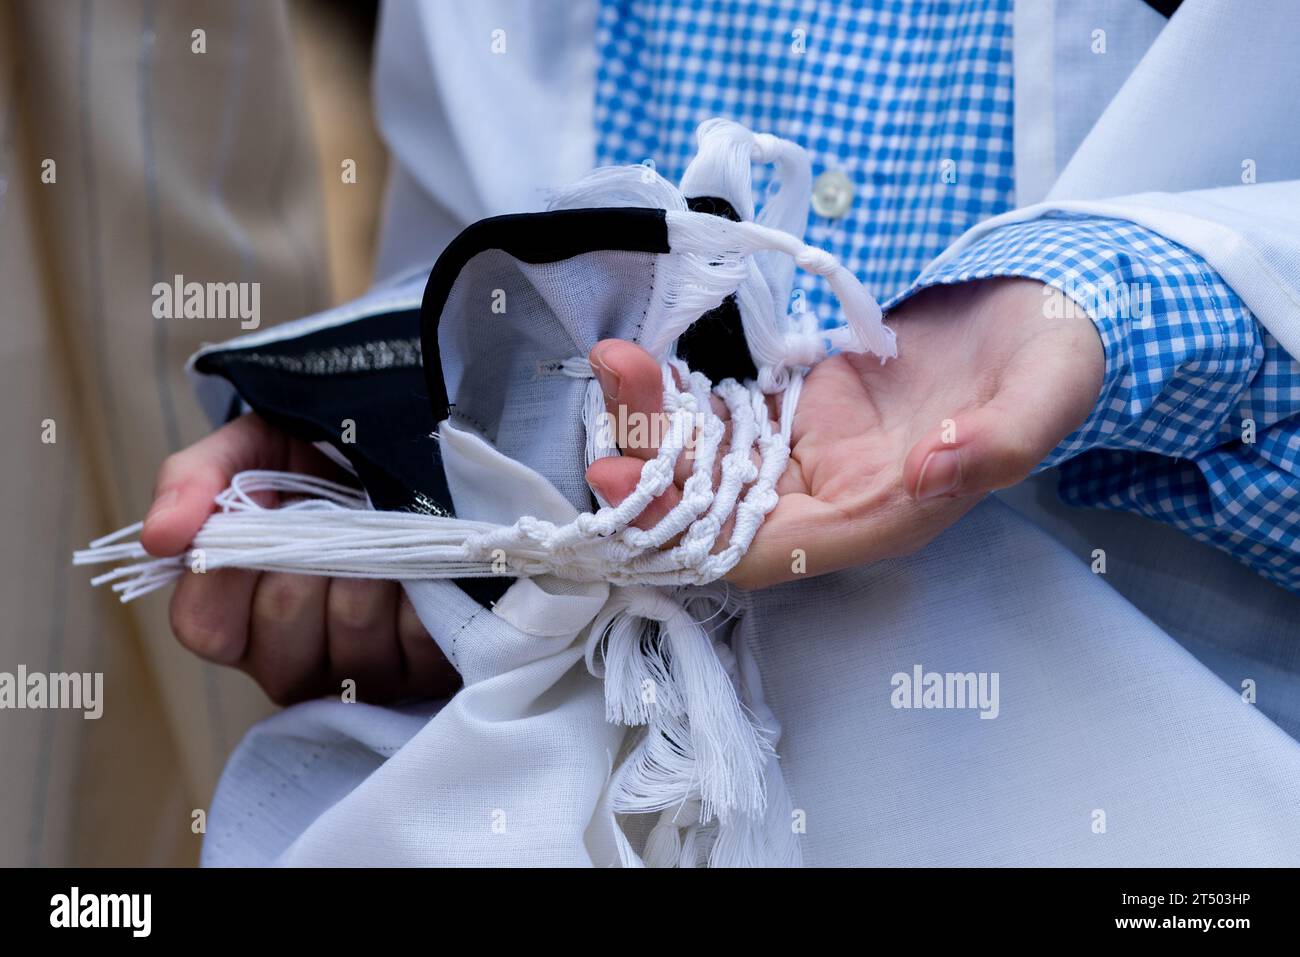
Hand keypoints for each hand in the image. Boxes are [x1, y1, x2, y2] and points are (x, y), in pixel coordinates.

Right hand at [141, 413, 458, 705]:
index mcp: (235, 619)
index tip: (261, 512)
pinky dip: (424, 590)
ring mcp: (358, 674)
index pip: (205, 628)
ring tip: (385, 532)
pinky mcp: (423, 671)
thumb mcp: (249, 452)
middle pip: (284, 636)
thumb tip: (158, 537)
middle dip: (312, 563)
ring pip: (354, 641)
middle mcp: (292, 659)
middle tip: (335, 516)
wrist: (408, 454)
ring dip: (372, 572)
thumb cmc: (317, 464)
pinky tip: (423, 563)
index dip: (229, 574)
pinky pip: (420, 644)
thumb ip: (193, 480)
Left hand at [585, 278, 1103, 587]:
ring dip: (658, 424)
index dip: (698, 535)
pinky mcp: (800, 407)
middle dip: (656, 471)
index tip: (638, 494)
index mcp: (886, 514)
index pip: (773, 549)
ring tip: (613, 367)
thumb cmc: (1052, 358)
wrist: (1041, 310)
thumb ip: (999, 443)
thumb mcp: (1046, 395)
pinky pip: (726, 416)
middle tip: (607, 418)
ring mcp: (812, 450)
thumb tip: (933, 470)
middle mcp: (835, 494)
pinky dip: (682, 395)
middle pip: (721, 506)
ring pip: (713, 459)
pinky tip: (646, 365)